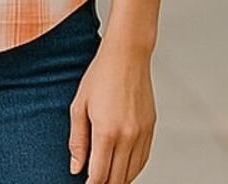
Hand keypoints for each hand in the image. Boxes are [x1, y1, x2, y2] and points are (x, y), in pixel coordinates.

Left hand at [68, 41, 155, 182]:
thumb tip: (76, 168)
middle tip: (94, 181)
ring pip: (132, 172)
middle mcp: (127, 136)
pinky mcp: (151, 128)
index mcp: (106, 131)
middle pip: (117, 178)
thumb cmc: (100, 75)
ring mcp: (142, 133)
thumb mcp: (79, 105)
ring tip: (106, 177)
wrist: (127, 55)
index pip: (99, 175)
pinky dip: (133, 169)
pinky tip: (123, 168)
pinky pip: (143, 159)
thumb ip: (77, 140)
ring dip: (119, 179)